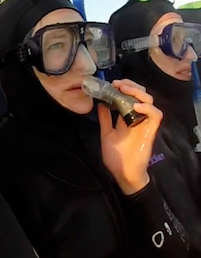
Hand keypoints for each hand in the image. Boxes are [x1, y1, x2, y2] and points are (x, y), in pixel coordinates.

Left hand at [97, 79, 162, 194]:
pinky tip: (136, 106)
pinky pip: (156, 115)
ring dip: (138, 93)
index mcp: (126, 118)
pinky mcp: (151, 131)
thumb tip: (100, 104)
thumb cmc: (116, 156)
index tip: (111, 84)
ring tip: (125, 90)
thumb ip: (105, 119)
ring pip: (149, 101)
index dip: (122, 88)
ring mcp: (144, 124)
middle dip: (131, 86)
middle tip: (118, 83)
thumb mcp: (106, 133)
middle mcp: (137, 118)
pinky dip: (148, 108)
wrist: (123, 173)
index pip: (128, 97)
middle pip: (140, 95)